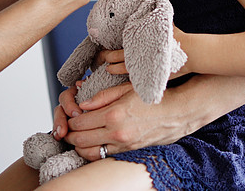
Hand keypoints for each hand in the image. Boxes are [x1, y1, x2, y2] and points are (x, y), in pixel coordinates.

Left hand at [62, 83, 192, 160]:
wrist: (178, 112)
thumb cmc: (153, 97)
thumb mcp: (127, 89)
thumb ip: (102, 97)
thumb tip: (82, 104)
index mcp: (113, 114)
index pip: (80, 122)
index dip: (70, 119)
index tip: (69, 115)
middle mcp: (116, 133)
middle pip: (80, 140)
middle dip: (69, 134)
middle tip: (67, 128)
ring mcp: (123, 144)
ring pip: (89, 152)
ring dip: (78, 146)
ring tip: (77, 137)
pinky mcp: (129, 151)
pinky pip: (104, 156)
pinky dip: (93, 152)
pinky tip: (92, 143)